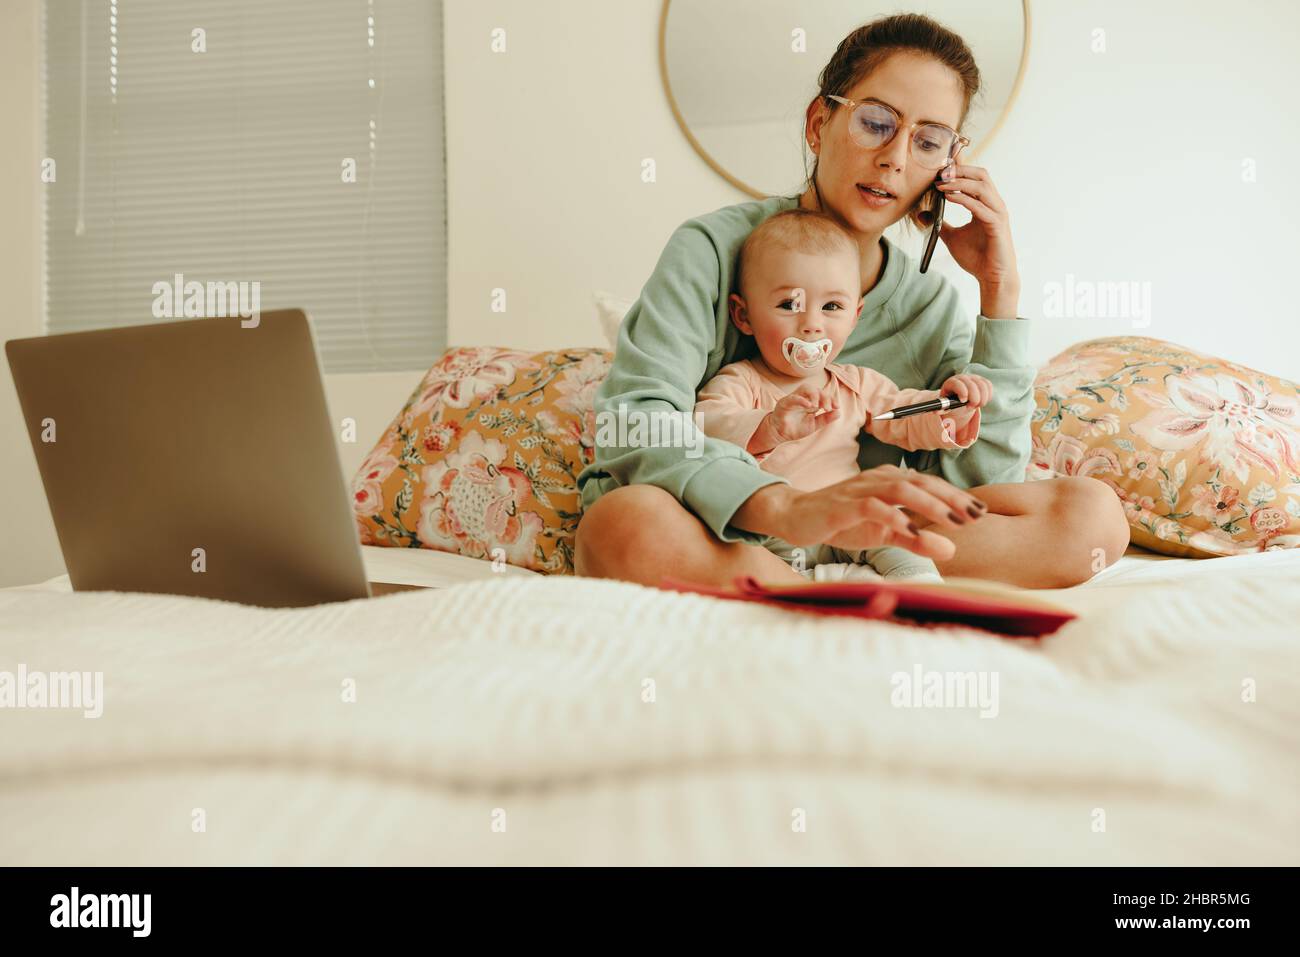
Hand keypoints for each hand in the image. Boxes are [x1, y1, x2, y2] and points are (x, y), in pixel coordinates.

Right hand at [733, 464, 988, 559]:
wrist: (794, 516)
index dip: (956, 497)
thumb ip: (915, 539)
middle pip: (921, 482)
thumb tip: (951, 549)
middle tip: (975, 516)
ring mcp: (860, 490)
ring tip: (952, 521)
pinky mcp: (842, 505)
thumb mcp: (883, 533)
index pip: (930, 485)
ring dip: (929, 504)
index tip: (981, 513)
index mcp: (890, 482)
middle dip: (950, 498)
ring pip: (900, 489)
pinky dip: (893, 516)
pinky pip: (871, 506)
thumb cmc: (841, 521)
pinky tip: (909, 528)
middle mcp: (878, 479)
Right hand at [748, 378, 839, 453]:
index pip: (822, 394)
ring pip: (805, 388)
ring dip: (814, 394)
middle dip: (824, 396)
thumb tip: (839, 412)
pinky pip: (793, 397)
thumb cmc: (796, 428)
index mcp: (811, 401)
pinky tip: (810, 406)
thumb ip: (826, 419)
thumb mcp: (814, 425)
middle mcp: (803, 398)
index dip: (831, 399)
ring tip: (818, 406)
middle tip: (828, 408)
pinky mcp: (784, 403)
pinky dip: (802, 400)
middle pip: (815, 389)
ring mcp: (794, 398)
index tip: (837, 407)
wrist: (781, 435)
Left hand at [935, 163, 1019, 295]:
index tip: (939, 168)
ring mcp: (997, 214)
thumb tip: (922, 214)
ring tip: (940, 184)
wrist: (991, 277)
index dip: (959, 168)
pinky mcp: (997, 225)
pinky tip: (948, 197)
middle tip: (939, 172)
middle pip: (981, 175)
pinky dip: (964, 199)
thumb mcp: (952, 237)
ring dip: (960, 182)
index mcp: (986, 204)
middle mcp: (994, 205)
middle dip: (960, 170)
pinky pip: (980, 207)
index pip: (975, 177)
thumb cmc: (977, 257)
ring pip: (982, 187)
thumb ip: (939, 223)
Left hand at [939, 373, 992, 409]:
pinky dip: (988, 395)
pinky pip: (988, 385)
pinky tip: (982, 401)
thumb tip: (936, 411)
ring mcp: (973, 377)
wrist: (958, 397)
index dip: (962, 391)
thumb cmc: (950, 402)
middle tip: (971, 407)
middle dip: (974, 398)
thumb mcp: (945, 406)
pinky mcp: (982, 380)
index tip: (963, 401)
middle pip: (972, 384)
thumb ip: (941, 409)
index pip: (957, 383)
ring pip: (982, 385)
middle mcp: (962, 378)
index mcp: (951, 383)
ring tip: (976, 406)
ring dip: (982, 398)